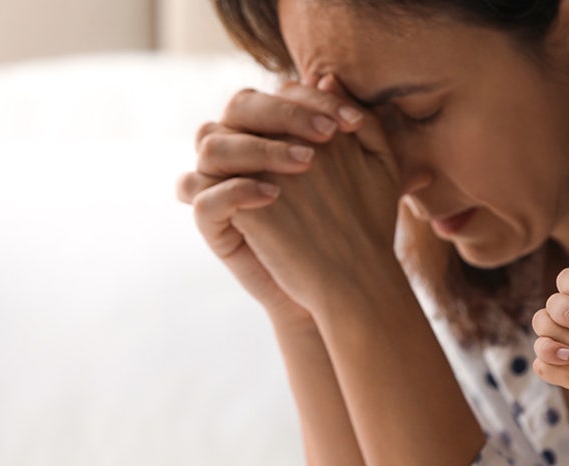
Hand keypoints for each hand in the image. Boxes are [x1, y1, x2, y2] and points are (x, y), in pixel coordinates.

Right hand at [175, 77, 374, 320]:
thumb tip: (331, 77)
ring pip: (210, 143)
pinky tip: (274, 195)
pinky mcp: (213, 224)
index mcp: (272, 132)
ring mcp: (221, 184)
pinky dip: (234, 189)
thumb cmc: (351, 223)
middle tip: (327, 135)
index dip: (312, 100)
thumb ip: (358, 127)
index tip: (355, 123)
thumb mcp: (369, 172)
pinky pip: (199, 195)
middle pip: (238, 106)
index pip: (277, 95)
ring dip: (258, 146)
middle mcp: (241, 151)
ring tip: (306, 163)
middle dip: (282, 114)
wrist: (340, 286)